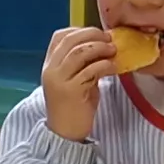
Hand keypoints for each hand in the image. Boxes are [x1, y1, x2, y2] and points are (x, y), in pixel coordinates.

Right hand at [39, 24, 118, 141]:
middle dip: (93, 35)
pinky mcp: (71, 91)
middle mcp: (51, 70)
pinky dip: (105, 65)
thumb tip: (104, 45)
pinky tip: (113, 67)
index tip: (98, 34)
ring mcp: (59, 80)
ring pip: (80, 52)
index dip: (80, 30)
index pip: (59, 36)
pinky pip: (90, 70)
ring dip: (100, 48)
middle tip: (110, 39)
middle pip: (71, 40)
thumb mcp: (75, 79)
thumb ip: (83, 63)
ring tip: (113, 51)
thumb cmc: (74, 106)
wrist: (65, 133)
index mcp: (49, 65)